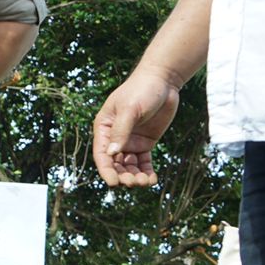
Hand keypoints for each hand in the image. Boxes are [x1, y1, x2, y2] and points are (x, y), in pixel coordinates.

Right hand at [93, 70, 179, 186]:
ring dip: (135, 176)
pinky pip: (144, 162)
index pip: (102, 154)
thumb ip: (121, 131)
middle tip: (134, 182)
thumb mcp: (130, 109)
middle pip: (115, 163)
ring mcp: (130, 141)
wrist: (162, 81)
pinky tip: (152, 179)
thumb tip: (112, 153)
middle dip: (123, 175)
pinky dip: (147, 172)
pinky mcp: (146, 143)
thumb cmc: (141, 90)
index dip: (106, 170)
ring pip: (129, 166)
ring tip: (145, 182)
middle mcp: (115, 138)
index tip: (114, 183)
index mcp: (104, 129)